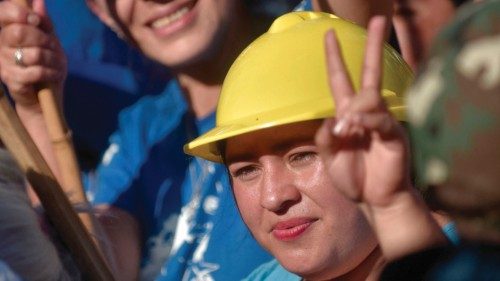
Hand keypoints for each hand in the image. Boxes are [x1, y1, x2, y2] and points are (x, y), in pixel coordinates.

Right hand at [0, 0, 65, 110]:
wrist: (45, 98)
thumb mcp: (51, 43)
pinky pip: (36, 71)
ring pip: (33, 54)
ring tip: (57, 65)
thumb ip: (44, 23)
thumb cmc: (47, 66)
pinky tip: (54, 75)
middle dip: (44, 40)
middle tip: (53, 48)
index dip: (19, 13)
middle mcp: (1, 46)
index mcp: (8, 32)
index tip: (36, 21)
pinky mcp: (12, 80)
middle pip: (20, 33)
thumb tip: (39, 2)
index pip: (2, 13)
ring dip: (53, 59)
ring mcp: (4, 64)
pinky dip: (51, 72)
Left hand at [315, 16, 410, 208]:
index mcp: (347, 114)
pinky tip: (355, 129)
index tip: (329, 34)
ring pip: (370, 97)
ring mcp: (381, 121)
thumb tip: (334, 119)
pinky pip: (379, 119)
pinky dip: (365, 121)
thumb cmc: (353, 177)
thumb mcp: (329, 157)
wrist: (374, 200)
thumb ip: (325, 138)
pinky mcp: (393, 134)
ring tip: (345, 133)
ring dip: (354, 111)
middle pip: (370, 72)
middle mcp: (365, 112)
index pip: (340, 79)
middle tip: (380, 20)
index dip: (334, 58)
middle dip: (374, 46)